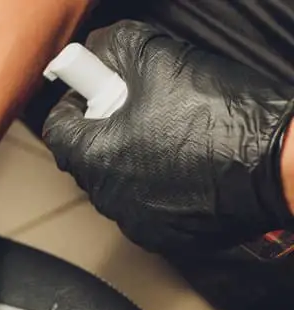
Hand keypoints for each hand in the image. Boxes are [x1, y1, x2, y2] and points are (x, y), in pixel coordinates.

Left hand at [43, 20, 293, 253]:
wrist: (277, 165)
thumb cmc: (220, 115)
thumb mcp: (161, 58)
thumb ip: (117, 48)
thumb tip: (98, 49)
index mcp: (94, 156)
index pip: (58, 128)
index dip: (76, 103)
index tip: (96, 92)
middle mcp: (106, 197)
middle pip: (87, 158)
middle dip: (106, 132)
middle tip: (142, 111)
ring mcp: (134, 222)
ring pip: (118, 185)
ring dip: (132, 162)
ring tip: (173, 139)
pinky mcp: (164, 239)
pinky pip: (147, 209)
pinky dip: (159, 190)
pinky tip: (190, 169)